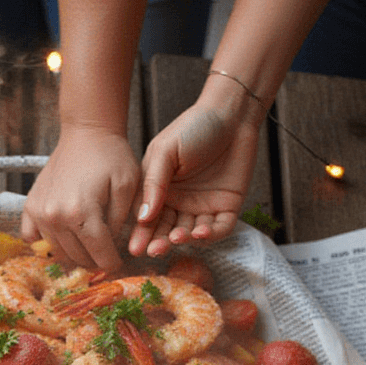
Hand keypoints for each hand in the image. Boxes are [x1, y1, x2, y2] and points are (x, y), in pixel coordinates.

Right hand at [21, 128, 140, 270]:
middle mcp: (56, 217)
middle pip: (79, 258)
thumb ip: (123, 222)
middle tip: (104, 249)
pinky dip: (46, 241)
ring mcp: (40, 213)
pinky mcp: (30, 207)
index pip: (100, 256)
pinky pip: (32, 238)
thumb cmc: (112, 157)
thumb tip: (113, 248)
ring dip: (74, 252)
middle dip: (95, 258)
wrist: (86, 132)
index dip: (113, 263)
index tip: (118, 261)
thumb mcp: (129, 187)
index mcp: (82, 213)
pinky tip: (61, 232)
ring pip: (59, 253)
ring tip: (87, 239)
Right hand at [128, 103, 261, 257]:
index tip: (134, 249)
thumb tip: (142, 216)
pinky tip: (200, 232)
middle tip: (155, 251)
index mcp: (161, 190)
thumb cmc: (194, 126)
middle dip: (160, 242)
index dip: (141, 234)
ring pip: (191, 234)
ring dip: (184, 239)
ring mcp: (204, 207)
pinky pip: (218, 229)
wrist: (231, 114)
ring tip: (177, 237)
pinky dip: (209, 235)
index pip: (149, 218)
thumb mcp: (165, 150)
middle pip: (168, 230)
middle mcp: (181, 202)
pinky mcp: (227, 208)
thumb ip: (153, 183)